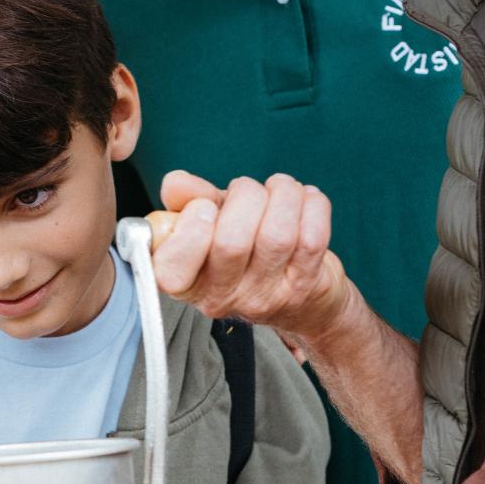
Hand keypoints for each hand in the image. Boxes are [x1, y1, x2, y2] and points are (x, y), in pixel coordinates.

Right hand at [150, 171, 349, 343]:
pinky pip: (312, 236)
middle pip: (231, 243)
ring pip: (277, 235)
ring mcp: (267, 296)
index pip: (172, 271)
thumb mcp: (210, 225)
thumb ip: (188, 200)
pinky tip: (305, 198)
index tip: (204, 207)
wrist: (303, 300)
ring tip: (280, 187)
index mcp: (189, 283)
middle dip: (245, 196)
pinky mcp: (306, 286)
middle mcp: (225, 297)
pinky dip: (311, 204)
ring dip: (282, 194)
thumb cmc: (247, 252)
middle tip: (247, 190)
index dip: (190, 228)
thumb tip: (175, 182)